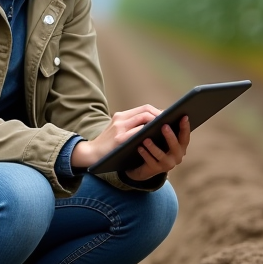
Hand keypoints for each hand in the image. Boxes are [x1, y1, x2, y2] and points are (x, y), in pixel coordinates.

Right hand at [70, 105, 191, 181]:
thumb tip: (154, 126)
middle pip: (146, 111)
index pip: (143, 108)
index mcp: (120, 116)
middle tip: (172, 122)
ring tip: (168, 129)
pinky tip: (158, 137)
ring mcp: (120, 128)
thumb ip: (131, 127)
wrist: (90, 154)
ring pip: (144, 118)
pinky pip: (139, 132)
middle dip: (161, 116)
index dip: (158, 112)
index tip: (168, 118)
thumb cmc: (107, 146)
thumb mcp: (117, 132)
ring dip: (158, 122)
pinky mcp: (120, 139)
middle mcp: (120, 119)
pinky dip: (150, 132)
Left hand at [123, 114, 189, 182]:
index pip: (185, 136)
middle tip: (164, 126)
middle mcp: (177, 156)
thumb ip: (165, 127)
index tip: (184, 116)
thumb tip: (163, 112)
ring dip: (154, 147)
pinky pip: (150, 162)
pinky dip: (145, 154)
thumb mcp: (161, 136)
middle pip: (175, 146)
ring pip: (161, 155)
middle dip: (170, 136)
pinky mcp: (156, 170)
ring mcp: (167, 164)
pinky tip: (139, 148)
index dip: (185, 127)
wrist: (144, 165)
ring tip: (146, 139)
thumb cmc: (156, 145)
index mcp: (180, 146)